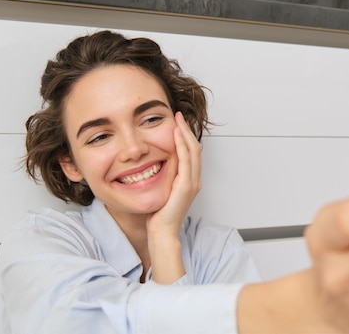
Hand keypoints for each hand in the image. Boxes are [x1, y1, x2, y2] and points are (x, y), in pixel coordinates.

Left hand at [145, 112, 201, 283]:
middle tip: (178, 115)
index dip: (185, 136)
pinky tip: (176, 134)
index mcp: (190, 180)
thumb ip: (163, 176)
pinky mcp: (186, 186)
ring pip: (193, 151)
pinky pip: (186, 160)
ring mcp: (192, 183)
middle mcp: (194, 180)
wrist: (161, 232)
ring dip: (185, 133)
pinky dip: (182, 145)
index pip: (191, 152)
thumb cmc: (159, 215)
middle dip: (186, 130)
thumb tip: (153, 163)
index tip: (177, 123)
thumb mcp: (161, 189)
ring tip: (178, 120)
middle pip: (195, 148)